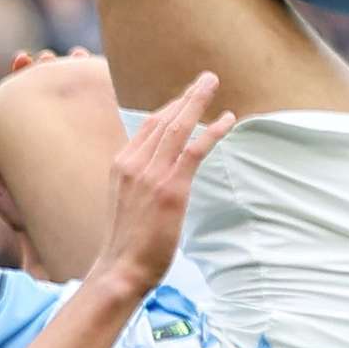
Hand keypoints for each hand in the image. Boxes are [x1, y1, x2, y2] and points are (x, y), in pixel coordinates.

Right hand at [89, 72, 232, 295]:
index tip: (188, 97)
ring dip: (198, 101)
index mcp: (121, 165)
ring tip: (213, 83)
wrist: (120, 269)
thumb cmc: (128, 241)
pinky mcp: (171, 188)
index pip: (148, 125)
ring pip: (178, 126)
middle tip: (207, 79)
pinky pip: (194, 149)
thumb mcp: (127, 201)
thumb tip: (162, 172)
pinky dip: (212, 131)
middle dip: (187, 96)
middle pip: (164, 119)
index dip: (171, 107)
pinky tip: (228, 119)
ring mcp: (151, 174)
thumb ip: (141, 180)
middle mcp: (133, 163)